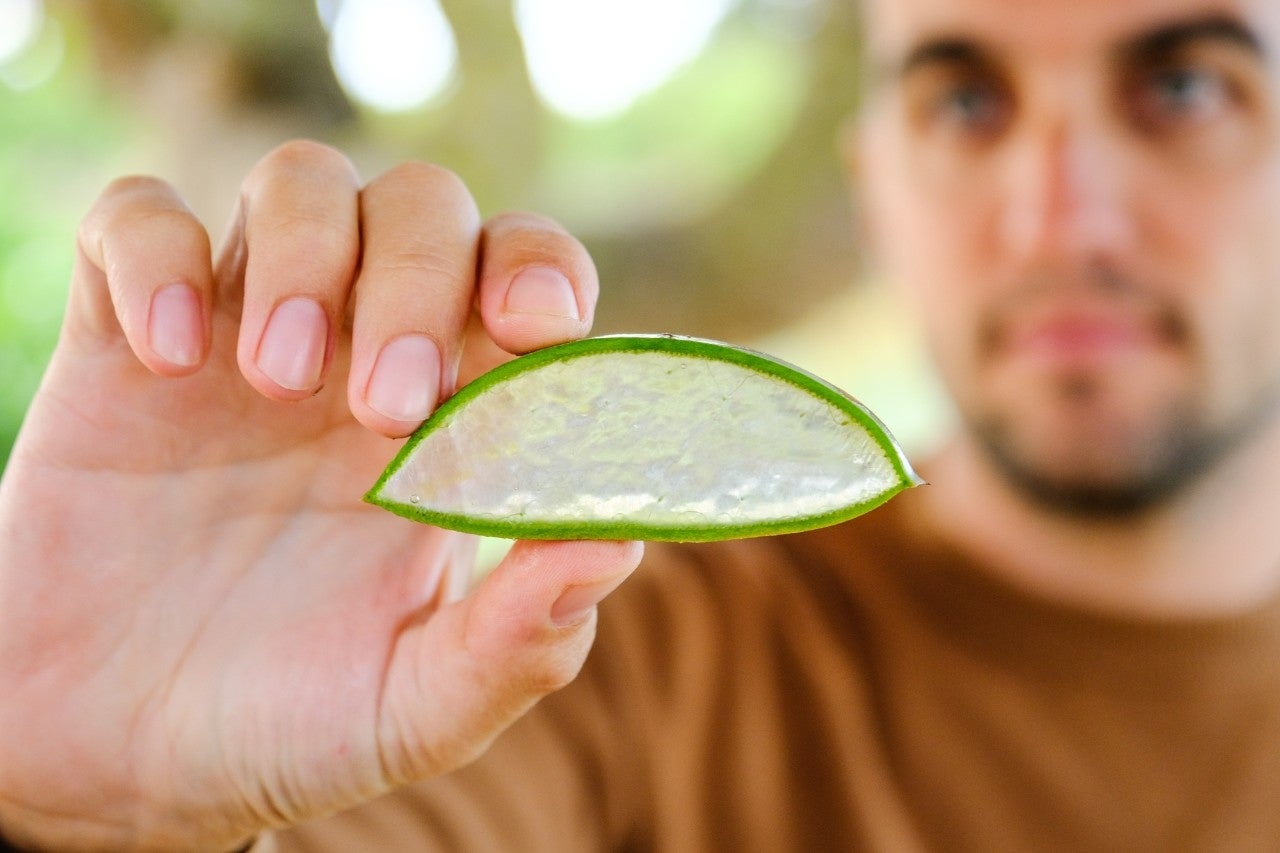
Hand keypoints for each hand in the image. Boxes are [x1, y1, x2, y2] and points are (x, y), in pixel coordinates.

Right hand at [0, 141, 641, 851]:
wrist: (124, 764)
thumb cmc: (289, 725)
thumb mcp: (419, 707)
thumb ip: (522, 637)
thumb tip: (620, 538)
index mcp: (451, 426)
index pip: (527, 283)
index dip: (544, 275)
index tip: (538, 327)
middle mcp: (359, 358)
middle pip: (424, 208)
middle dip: (422, 279)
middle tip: (387, 408)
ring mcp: (243, 337)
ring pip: (301, 183)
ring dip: (308, 255)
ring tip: (279, 381)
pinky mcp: (123, 342)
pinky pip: (139, 220)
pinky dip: (160, 256)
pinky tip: (168, 356)